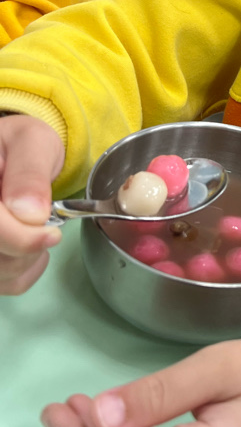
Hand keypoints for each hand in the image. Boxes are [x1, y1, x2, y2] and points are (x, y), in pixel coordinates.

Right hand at [0, 115, 63, 293]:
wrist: (16, 154)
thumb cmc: (21, 144)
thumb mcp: (32, 141)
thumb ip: (29, 172)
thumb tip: (28, 212)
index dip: (18, 237)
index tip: (50, 233)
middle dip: (26, 247)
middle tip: (47, 226)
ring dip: (27, 260)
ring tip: (37, 230)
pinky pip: (4, 284)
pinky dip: (25, 272)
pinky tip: (31, 247)